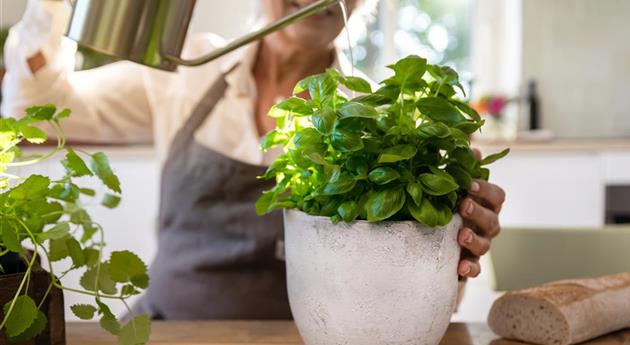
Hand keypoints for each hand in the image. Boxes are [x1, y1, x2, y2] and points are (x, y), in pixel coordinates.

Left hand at [457, 149, 504, 278]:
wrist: (435, 243)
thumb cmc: (449, 206)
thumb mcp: (452, 185)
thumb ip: (461, 165)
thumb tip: (466, 140)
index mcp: (485, 205)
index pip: (496, 196)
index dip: (486, 190)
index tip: (470, 184)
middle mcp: (485, 226)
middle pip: (492, 220)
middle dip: (479, 212)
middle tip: (463, 205)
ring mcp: (478, 246)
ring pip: (485, 245)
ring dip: (474, 240)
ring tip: (461, 235)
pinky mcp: (467, 265)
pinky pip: (474, 270)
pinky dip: (470, 269)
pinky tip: (461, 268)